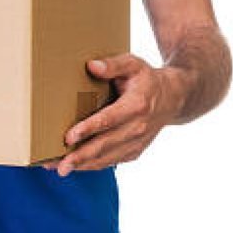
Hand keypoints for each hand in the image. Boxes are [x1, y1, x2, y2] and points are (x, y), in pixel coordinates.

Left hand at [40, 54, 183, 177]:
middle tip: (60, 164)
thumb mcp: (132, 64)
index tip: (69, 137)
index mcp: (136, 105)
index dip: (88, 129)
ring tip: (61, 169)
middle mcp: (138, 127)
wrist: (172, 98)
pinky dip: (94, 165)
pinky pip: (113, 161)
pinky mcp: (135, 151)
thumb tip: (92, 66)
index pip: (109, 120)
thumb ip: (112, 64)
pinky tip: (77, 167)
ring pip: (107, 158)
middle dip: (81, 156)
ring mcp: (137, 142)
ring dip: (83, 165)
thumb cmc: (146, 78)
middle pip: (105, 145)